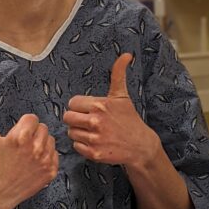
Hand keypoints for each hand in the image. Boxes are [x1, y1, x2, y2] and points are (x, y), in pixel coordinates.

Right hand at [0, 92, 58, 208]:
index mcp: (21, 137)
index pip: (32, 118)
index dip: (22, 125)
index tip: (15, 136)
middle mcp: (36, 148)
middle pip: (42, 127)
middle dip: (32, 133)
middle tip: (20, 146)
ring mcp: (45, 161)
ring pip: (50, 140)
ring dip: (41, 144)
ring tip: (27, 154)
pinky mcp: (51, 172)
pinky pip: (55, 155)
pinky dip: (47, 157)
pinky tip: (33, 163)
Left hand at [63, 53, 158, 168]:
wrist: (140, 145)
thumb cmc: (129, 119)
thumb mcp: (122, 96)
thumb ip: (119, 74)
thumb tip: (127, 54)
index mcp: (100, 105)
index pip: (72, 103)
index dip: (79, 106)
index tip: (89, 109)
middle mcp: (95, 122)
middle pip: (68, 118)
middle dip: (75, 118)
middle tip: (87, 121)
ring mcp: (94, 139)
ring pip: (71, 132)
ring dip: (79, 132)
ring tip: (92, 131)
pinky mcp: (94, 153)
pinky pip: (76, 146)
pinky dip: (82, 145)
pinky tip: (94, 141)